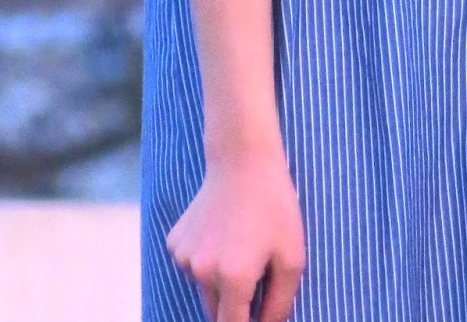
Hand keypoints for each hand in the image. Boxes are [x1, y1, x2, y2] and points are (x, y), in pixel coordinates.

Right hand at [166, 150, 305, 321]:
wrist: (243, 160)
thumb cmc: (274, 207)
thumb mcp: (292, 256)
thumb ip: (280, 303)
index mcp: (233, 279)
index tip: (256, 315)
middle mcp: (202, 273)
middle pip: (216, 312)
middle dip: (236, 303)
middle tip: (256, 271)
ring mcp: (184, 257)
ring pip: (203, 289)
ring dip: (220, 282)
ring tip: (240, 245)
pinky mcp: (174, 242)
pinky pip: (192, 266)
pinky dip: (206, 260)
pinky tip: (222, 233)